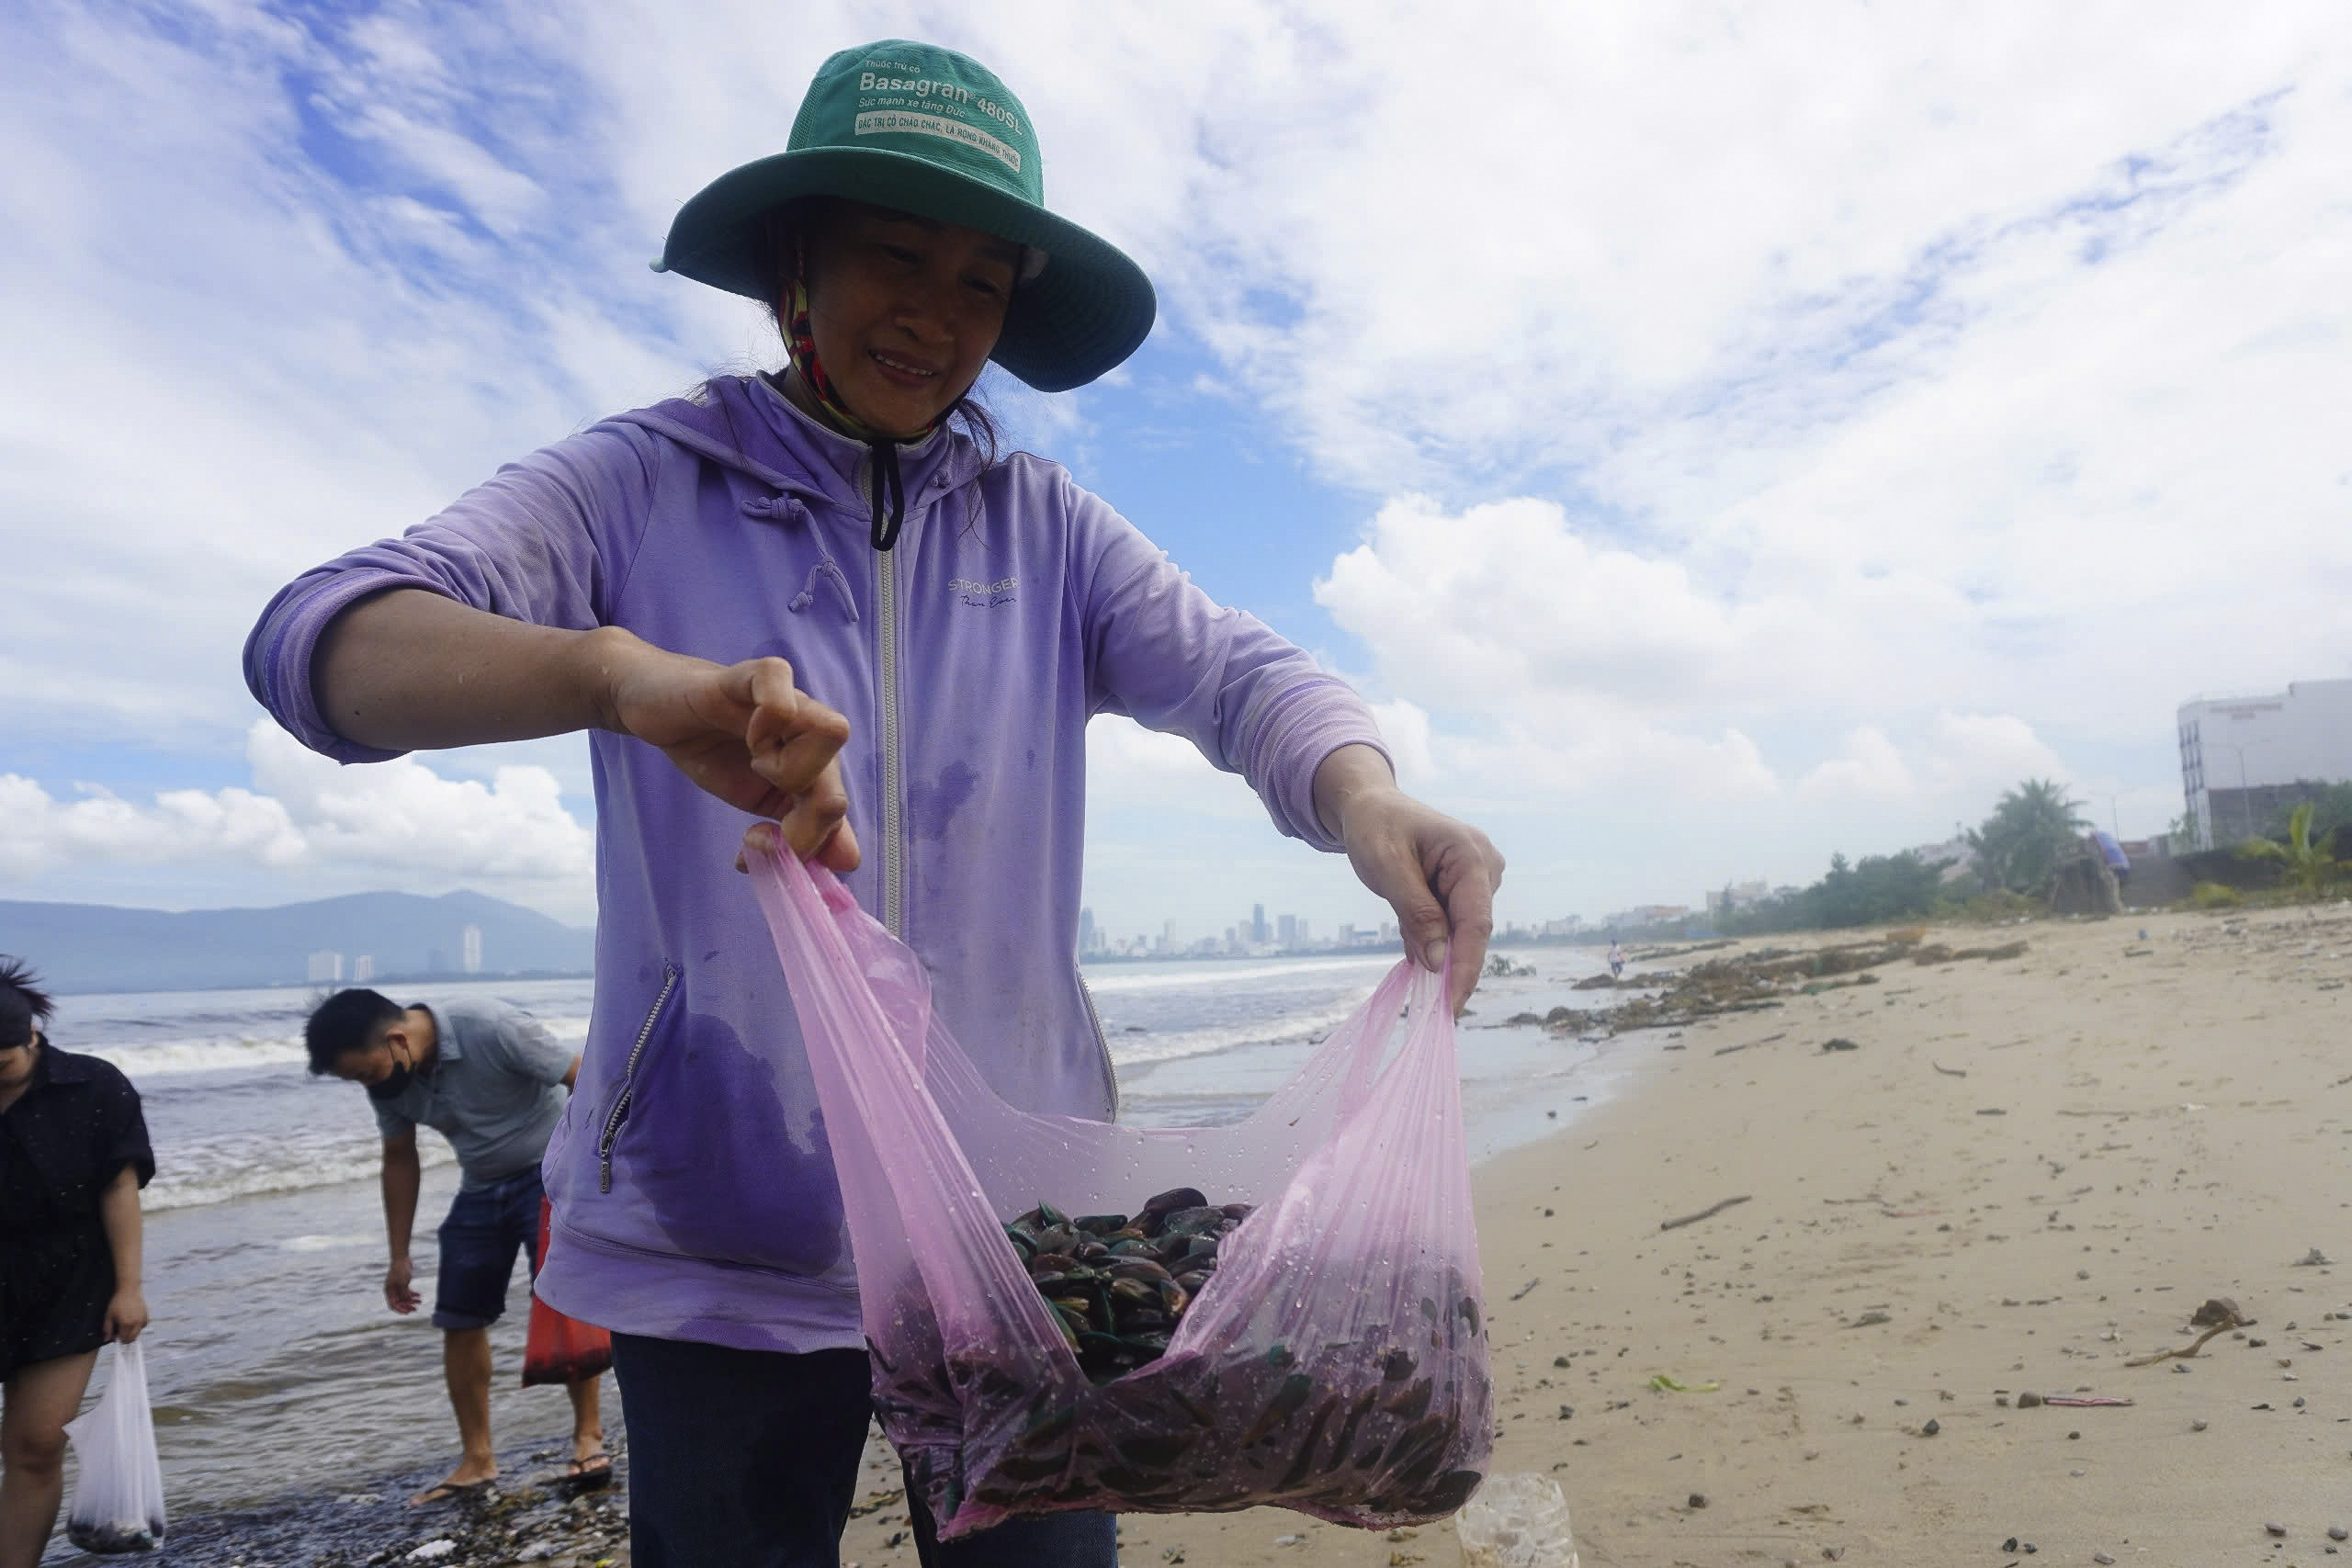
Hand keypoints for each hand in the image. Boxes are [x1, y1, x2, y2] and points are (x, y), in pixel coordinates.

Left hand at [102, 1287, 147, 1343]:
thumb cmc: (118, 1302)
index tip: (115, 1336)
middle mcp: (136, 1323)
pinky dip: (138, 1327)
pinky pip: (143, 1327)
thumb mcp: (108, 1316)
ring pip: (138, 1333)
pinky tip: (133, 1321)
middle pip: (132, 1339)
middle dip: (125, 1338)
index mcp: (126, 1324)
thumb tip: (107, 1339)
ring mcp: (142, 1320)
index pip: (123, 1339)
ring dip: (132, 1333)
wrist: (129, 1291)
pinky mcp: (146, 1316)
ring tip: (126, 1326)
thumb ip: (107, 1329)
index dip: (118, 1339)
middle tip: (120, 1333)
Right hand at [385, 1258, 420, 1314]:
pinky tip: (419, 1295)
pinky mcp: (403, 1283)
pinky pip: (407, 1291)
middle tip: (416, 1308)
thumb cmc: (400, 1270)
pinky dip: (413, 1294)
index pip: (393, 1305)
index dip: (400, 1310)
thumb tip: (408, 1302)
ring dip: (412, 1300)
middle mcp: (392, 1290)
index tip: (408, 1313)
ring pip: (404, 1297)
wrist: (402, 1258)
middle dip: (407, 1306)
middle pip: (399, 1302)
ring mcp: (397, 1287)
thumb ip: (404, 1294)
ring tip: (420, 1302)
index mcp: (389, 1292)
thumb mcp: (402, 1283)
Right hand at [598, 633, 859, 868]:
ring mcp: (790, 700)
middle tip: (755, 836)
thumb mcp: (758, 799)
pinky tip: (747, 733)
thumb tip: (849, 862)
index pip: (835, 816)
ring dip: (788, 769)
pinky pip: (784, 682)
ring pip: (833, 733)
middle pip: (836, 789)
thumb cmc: (713, 751)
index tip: (756, 854)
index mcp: (817, 767)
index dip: (803, 848)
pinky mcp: (755, 675)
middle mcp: (814, 733)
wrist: (656, 708)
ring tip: (755, 764)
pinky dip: (768, 719)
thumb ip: (804, 831)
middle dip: (797, 829)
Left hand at [1335, 787, 1504, 1013]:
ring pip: (1460, 929)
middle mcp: (1485, 865)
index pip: (1476, 922)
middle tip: (1426, 999)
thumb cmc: (1375, 827)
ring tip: (1404, 925)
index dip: (1466, 967)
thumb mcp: (1386, 867)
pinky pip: (1451, 923)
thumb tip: (1439, 963)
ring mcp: (1479, 876)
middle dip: (1448, 962)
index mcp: (1470, 854)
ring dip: (1433, 944)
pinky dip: (1430, 936)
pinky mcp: (1465, 887)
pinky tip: (1412, 936)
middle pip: (1471, 929)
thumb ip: (1416, 914)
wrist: (1369, 805)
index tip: (1452, 1006)